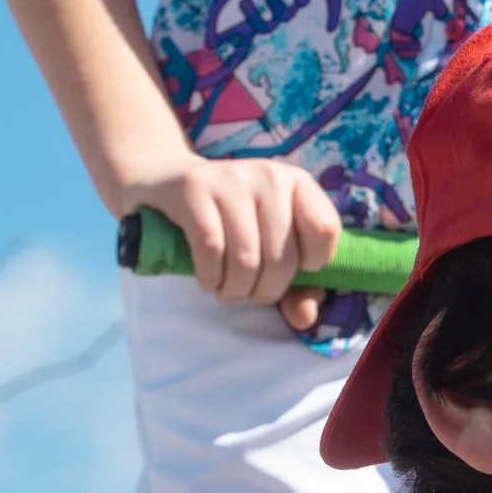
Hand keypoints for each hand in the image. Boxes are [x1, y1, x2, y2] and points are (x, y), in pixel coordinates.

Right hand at [126, 147, 342, 334]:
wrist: (166, 182)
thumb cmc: (230, 222)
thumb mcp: (270, 246)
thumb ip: (297, 287)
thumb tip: (305, 318)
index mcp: (298, 182)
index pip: (325, 231)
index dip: (311, 265)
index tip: (291, 270)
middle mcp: (269, 175)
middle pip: (282, 257)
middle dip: (264, 291)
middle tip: (247, 293)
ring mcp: (231, 178)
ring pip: (246, 258)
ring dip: (235, 290)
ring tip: (226, 289)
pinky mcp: (193, 188)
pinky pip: (210, 248)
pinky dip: (210, 277)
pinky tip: (207, 279)